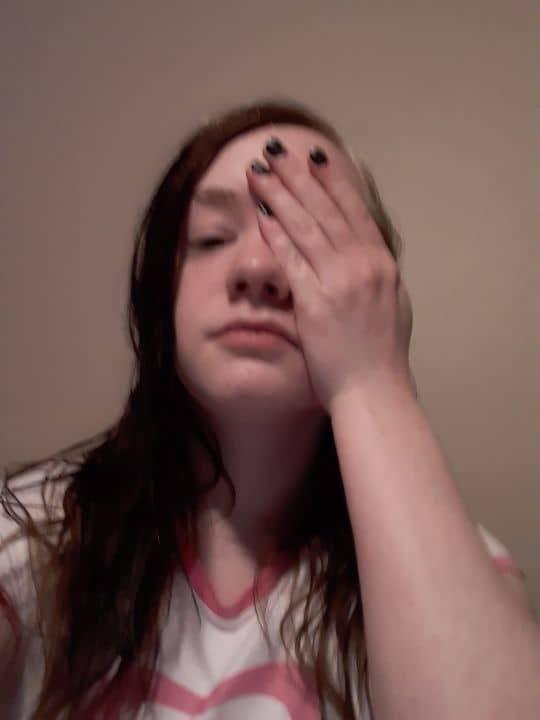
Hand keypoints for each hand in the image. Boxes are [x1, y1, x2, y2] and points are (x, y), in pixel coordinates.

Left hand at [246, 136, 414, 413]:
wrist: (374, 390)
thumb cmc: (381, 356)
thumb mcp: (392, 305)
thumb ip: (377, 275)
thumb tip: (367, 253)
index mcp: (382, 264)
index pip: (354, 210)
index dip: (333, 180)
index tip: (316, 157)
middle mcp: (363, 266)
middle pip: (326, 209)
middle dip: (299, 176)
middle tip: (278, 150)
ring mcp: (340, 282)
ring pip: (306, 226)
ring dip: (280, 193)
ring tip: (260, 170)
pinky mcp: (315, 302)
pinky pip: (291, 258)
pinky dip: (275, 231)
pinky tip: (260, 211)